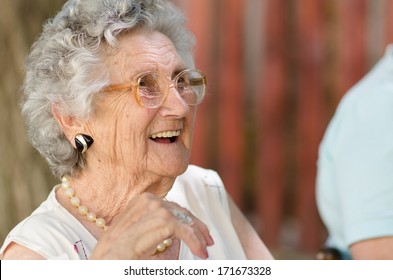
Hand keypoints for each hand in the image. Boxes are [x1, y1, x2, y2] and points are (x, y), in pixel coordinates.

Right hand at [90, 192, 213, 258]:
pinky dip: (195, 241)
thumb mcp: (138, 235)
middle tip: (207, 242)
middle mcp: (148, 200)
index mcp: (141, 201)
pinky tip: (200, 251)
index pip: (172, 208)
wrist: (105, 262)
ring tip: (204, 250)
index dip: (188, 221)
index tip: (200, 234)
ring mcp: (154, 209)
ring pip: (185, 220)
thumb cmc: (117, 254)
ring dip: (198, 236)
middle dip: (197, 227)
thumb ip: (156, 228)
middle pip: (181, 212)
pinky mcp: (160, 221)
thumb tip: (182, 229)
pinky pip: (185, 230)